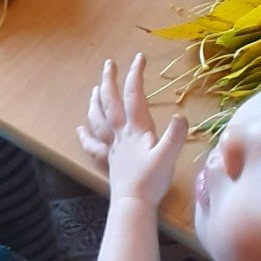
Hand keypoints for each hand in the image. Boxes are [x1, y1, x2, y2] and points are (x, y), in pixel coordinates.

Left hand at [77, 54, 186, 207]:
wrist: (133, 204)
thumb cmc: (151, 180)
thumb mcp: (168, 156)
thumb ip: (175, 135)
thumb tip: (181, 115)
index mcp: (136, 128)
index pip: (133, 95)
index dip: (135, 74)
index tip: (139, 57)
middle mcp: (120, 133)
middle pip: (110, 102)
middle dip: (109, 80)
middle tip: (108, 64)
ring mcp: (112, 147)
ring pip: (98, 118)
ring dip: (95, 101)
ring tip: (95, 89)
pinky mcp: (108, 161)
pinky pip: (92, 145)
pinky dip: (85, 135)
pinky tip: (79, 129)